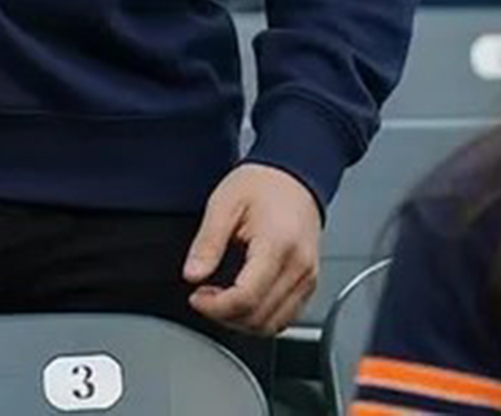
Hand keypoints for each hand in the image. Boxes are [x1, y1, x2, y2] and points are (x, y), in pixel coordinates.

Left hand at [183, 163, 321, 333]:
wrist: (293, 175)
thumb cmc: (263, 184)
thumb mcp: (224, 203)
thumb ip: (207, 242)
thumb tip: (192, 274)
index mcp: (277, 245)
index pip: (247, 298)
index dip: (215, 306)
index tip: (197, 297)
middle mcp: (298, 267)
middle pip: (260, 318)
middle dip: (225, 316)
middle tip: (205, 297)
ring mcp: (307, 278)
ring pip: (274, 325)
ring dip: (242, 322)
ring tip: (221, 298)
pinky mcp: (308, 284)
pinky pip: (285, 317)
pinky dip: (260, 318)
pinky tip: (242, 299)